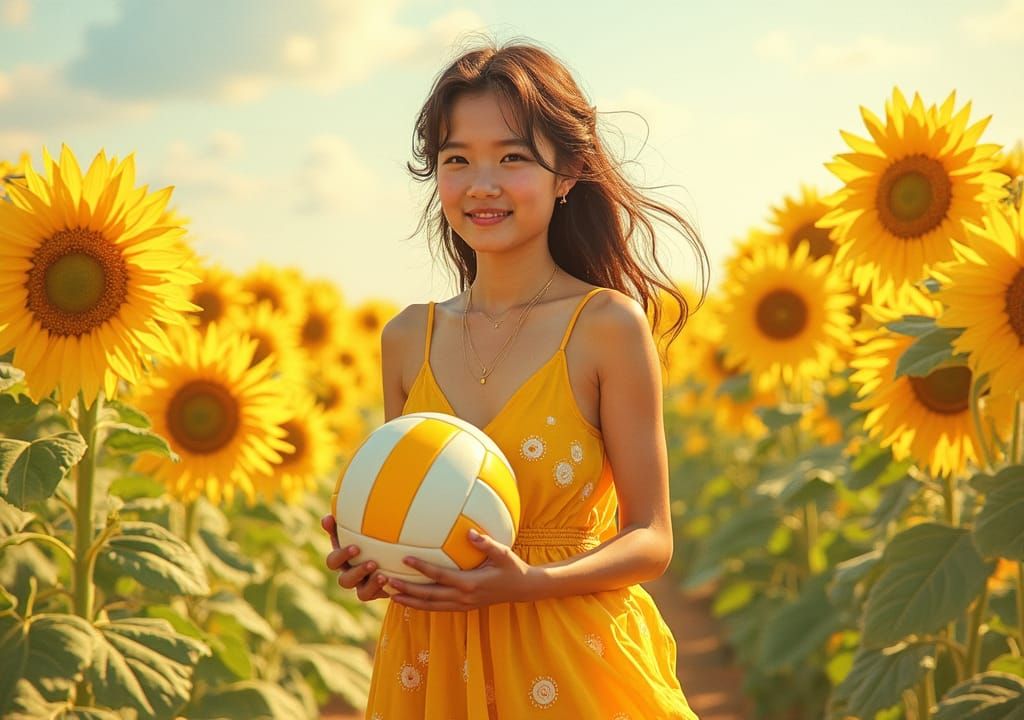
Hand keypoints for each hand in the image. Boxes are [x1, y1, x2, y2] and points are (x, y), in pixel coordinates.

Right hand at [321, 514, 389, 601]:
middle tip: (372, 563)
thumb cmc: (365, 536)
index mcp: (342, 561)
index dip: (342, 556)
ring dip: (372, 584)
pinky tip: (392, 580)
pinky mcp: (376, 594)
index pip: (333, 561)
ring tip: (383, 575)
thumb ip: (342, 524)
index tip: (356, 547)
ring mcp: (363, 587)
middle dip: (357, 572)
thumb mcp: (355, 530)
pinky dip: (384, 589)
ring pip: (361, 593)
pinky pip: (378, 596)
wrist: (385, 555)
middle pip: (344, 581)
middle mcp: (350, 576)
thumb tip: (326, 517)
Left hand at [387, 529, 541, 610]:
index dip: (422, 568)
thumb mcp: (503, 553)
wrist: (523, 589)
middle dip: (407, 590)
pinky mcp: (463, 607)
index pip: (440, 576)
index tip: (405, 559)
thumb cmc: (512, 567)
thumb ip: (486, 544)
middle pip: (429, 596)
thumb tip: (469, 533)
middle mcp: (463, 597)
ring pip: (431, 606)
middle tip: (387, 582)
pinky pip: (438, 608)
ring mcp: (463, 605)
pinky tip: (410, 600)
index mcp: (470, 583)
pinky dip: (422, 605)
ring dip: (410, 601)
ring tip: (391, 595)